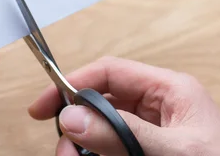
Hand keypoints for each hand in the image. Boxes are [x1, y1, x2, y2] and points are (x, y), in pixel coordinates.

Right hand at [29, 57, 219, 155]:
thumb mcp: (173, 149)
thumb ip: (123, 134)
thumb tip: (75, 118)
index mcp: (169, 89)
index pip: (110, 72)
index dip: (74, 83)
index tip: (46, 106)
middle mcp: (159, 105)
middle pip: (103, 101)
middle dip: (78, 122)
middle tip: (65, 149)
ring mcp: (156, 130)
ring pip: (106, 127)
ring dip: (86, 144)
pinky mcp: (154, 150)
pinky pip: (117, 147)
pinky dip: (100, 154)